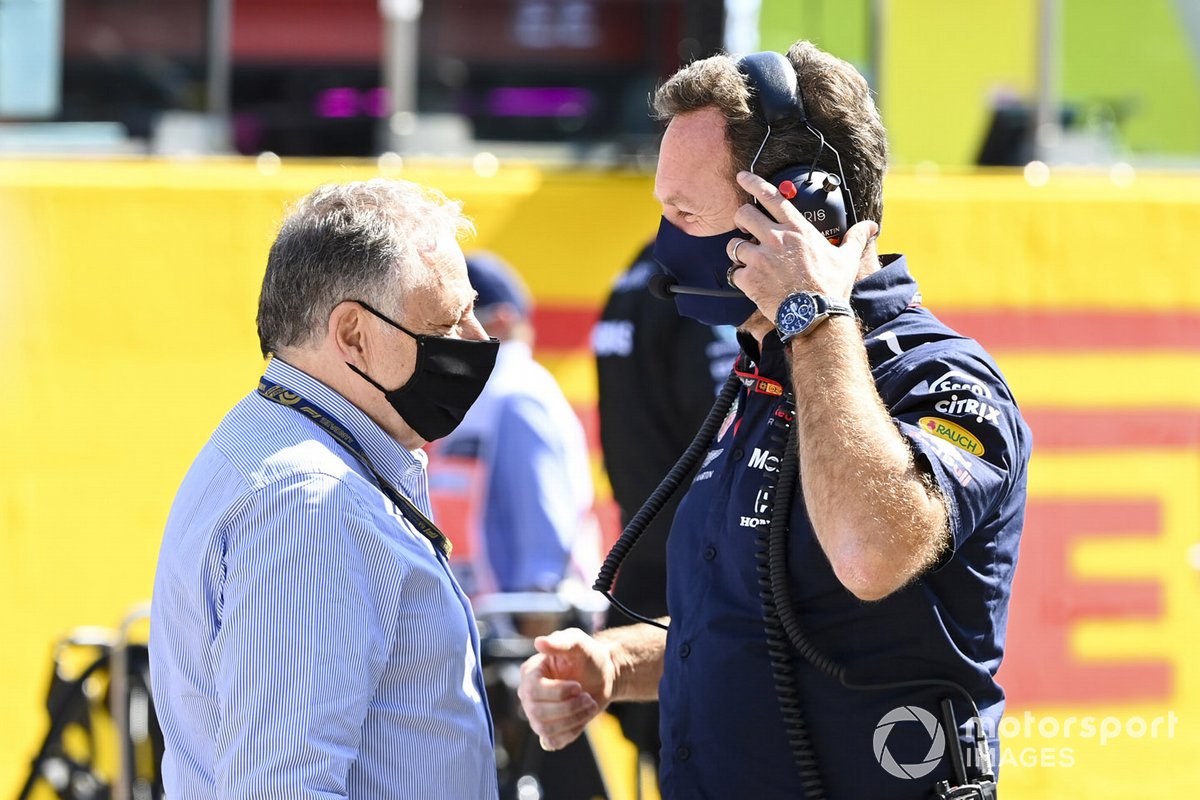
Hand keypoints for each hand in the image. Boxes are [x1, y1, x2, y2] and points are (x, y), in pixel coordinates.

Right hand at [516, 627, 614, 750]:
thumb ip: (561, 642)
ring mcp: (535, 715)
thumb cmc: (589, 656)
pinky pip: (551, 742)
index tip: (579, 686)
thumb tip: (538, 642)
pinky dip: (569, 734)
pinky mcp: (548, 730)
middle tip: (588, 697)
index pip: (533, 691)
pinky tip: (582, 719)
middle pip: (539, 713)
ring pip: (545, 730)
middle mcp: (527, 695)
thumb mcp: (579, 644)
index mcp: (530, 673)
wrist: (602, 675)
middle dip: (569, 707)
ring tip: (589, 705)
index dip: (558, 692)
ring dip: (573, 720)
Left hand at [725, 170, 878, 321]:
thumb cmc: (830, 288)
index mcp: (797, 229)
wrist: (815, 316)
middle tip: (745, 227)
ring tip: (746, 258)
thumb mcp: (846, 259)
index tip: (742, 177)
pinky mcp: (749, 279)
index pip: (770, 196)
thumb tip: (870, 227)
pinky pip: (733, 271)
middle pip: (743, 214)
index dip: (753, 182)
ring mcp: (760, 258)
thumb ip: (855, 238)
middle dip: (741, 219)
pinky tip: (748, 280)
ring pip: (733, 243)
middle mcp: (775, 239)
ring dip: (737, 249)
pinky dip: (738, 275)